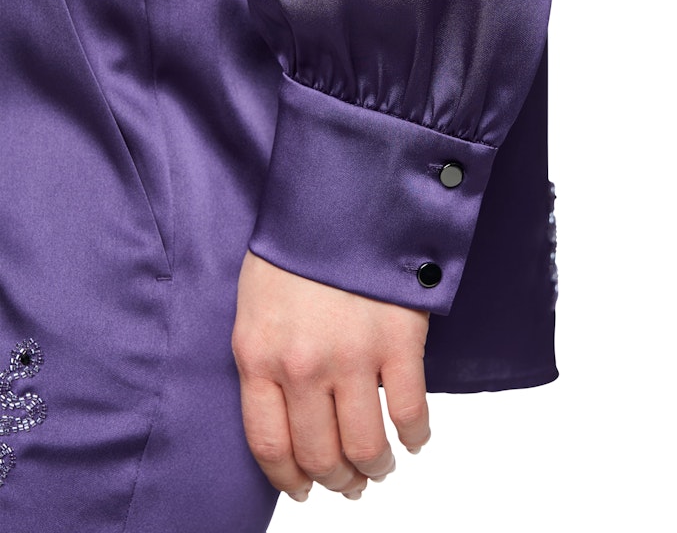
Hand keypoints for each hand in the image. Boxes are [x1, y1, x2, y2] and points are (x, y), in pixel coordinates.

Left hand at [231, 251, 430, 500]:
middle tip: (348, 481)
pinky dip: (414, 436)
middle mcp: (302, 366)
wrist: (342, 192)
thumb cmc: (296, 243)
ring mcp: (353, 357)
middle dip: (336, 479)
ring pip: (365, 446)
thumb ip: (264, 356)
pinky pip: (409, 412)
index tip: (302, 488)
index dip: (288, 478)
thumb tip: (286, 411)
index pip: (269, 445)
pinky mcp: (398, 343)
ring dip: (374, 467)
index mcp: (259, 354)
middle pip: (320, 455)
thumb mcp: (256, 301)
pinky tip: (413, 437)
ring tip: (379, 465)